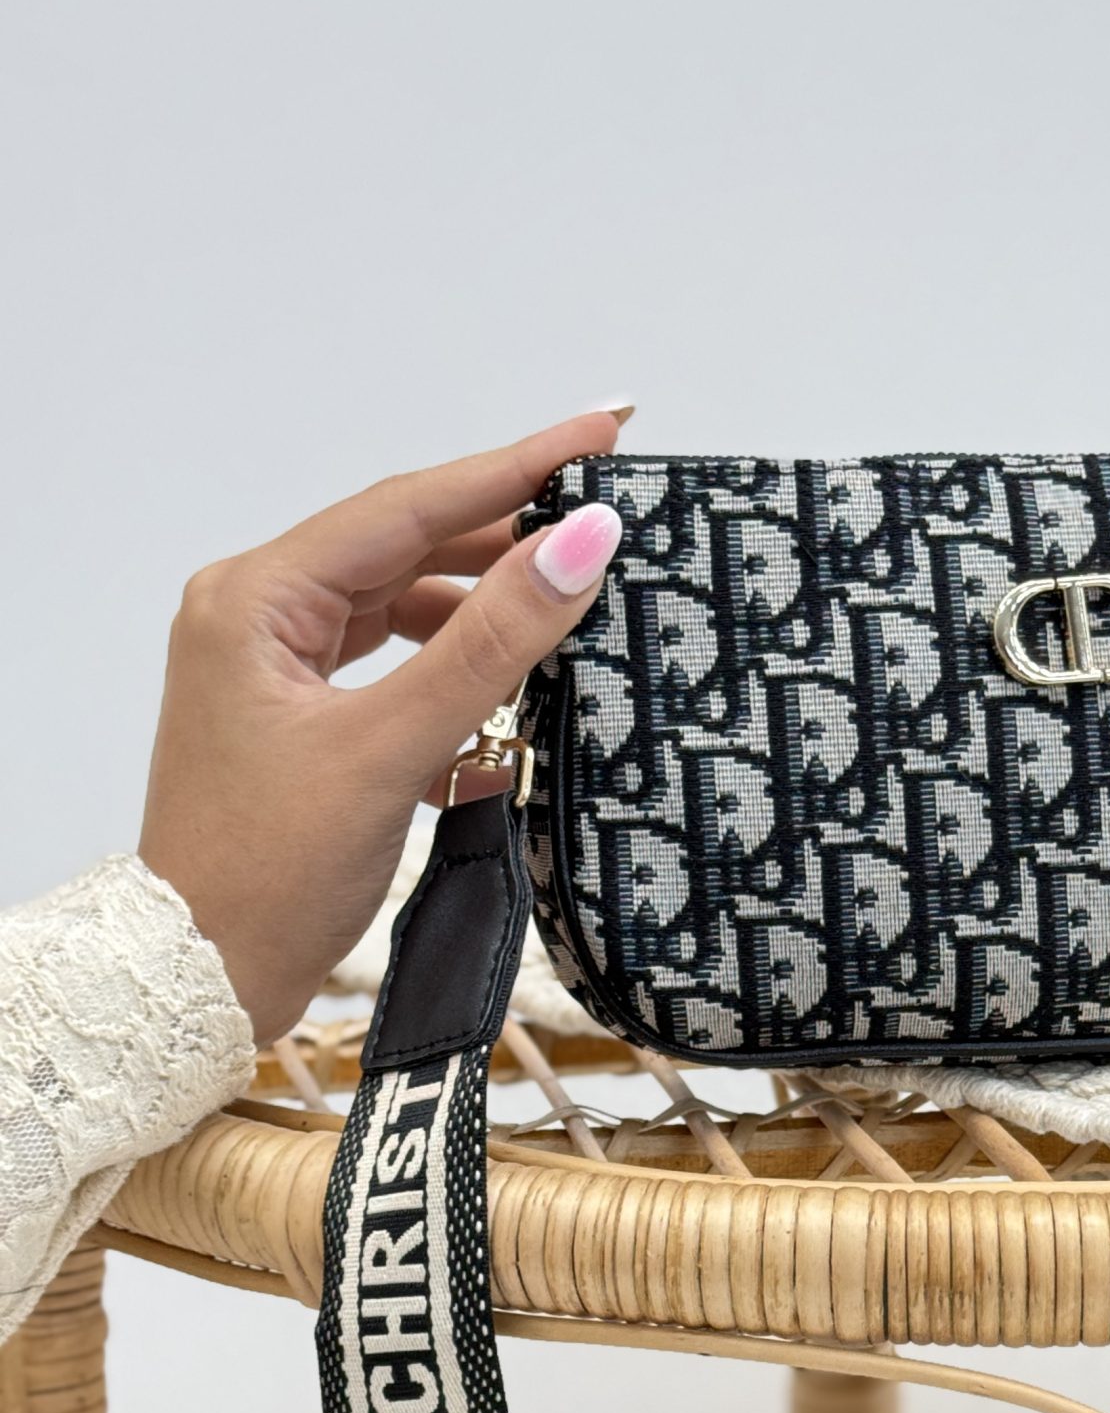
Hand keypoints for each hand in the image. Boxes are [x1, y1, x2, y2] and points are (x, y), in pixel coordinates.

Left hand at [139, 410, 628, 1043]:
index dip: (514, 467)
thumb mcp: (391, 750)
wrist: (201, 981)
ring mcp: (277, 673)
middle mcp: (258, 618)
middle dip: (506, 540)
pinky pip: (397, 678)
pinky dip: (457, 693)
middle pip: (408, 549)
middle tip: (606, 519)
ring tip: (571, 623)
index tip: (601, 432)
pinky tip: (510, 728)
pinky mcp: (303, 727)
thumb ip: (489, 645)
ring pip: (406, 616)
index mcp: (256, 600)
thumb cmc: (265, 875)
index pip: (408, 505)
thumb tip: (576, 549)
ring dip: (485, 626)